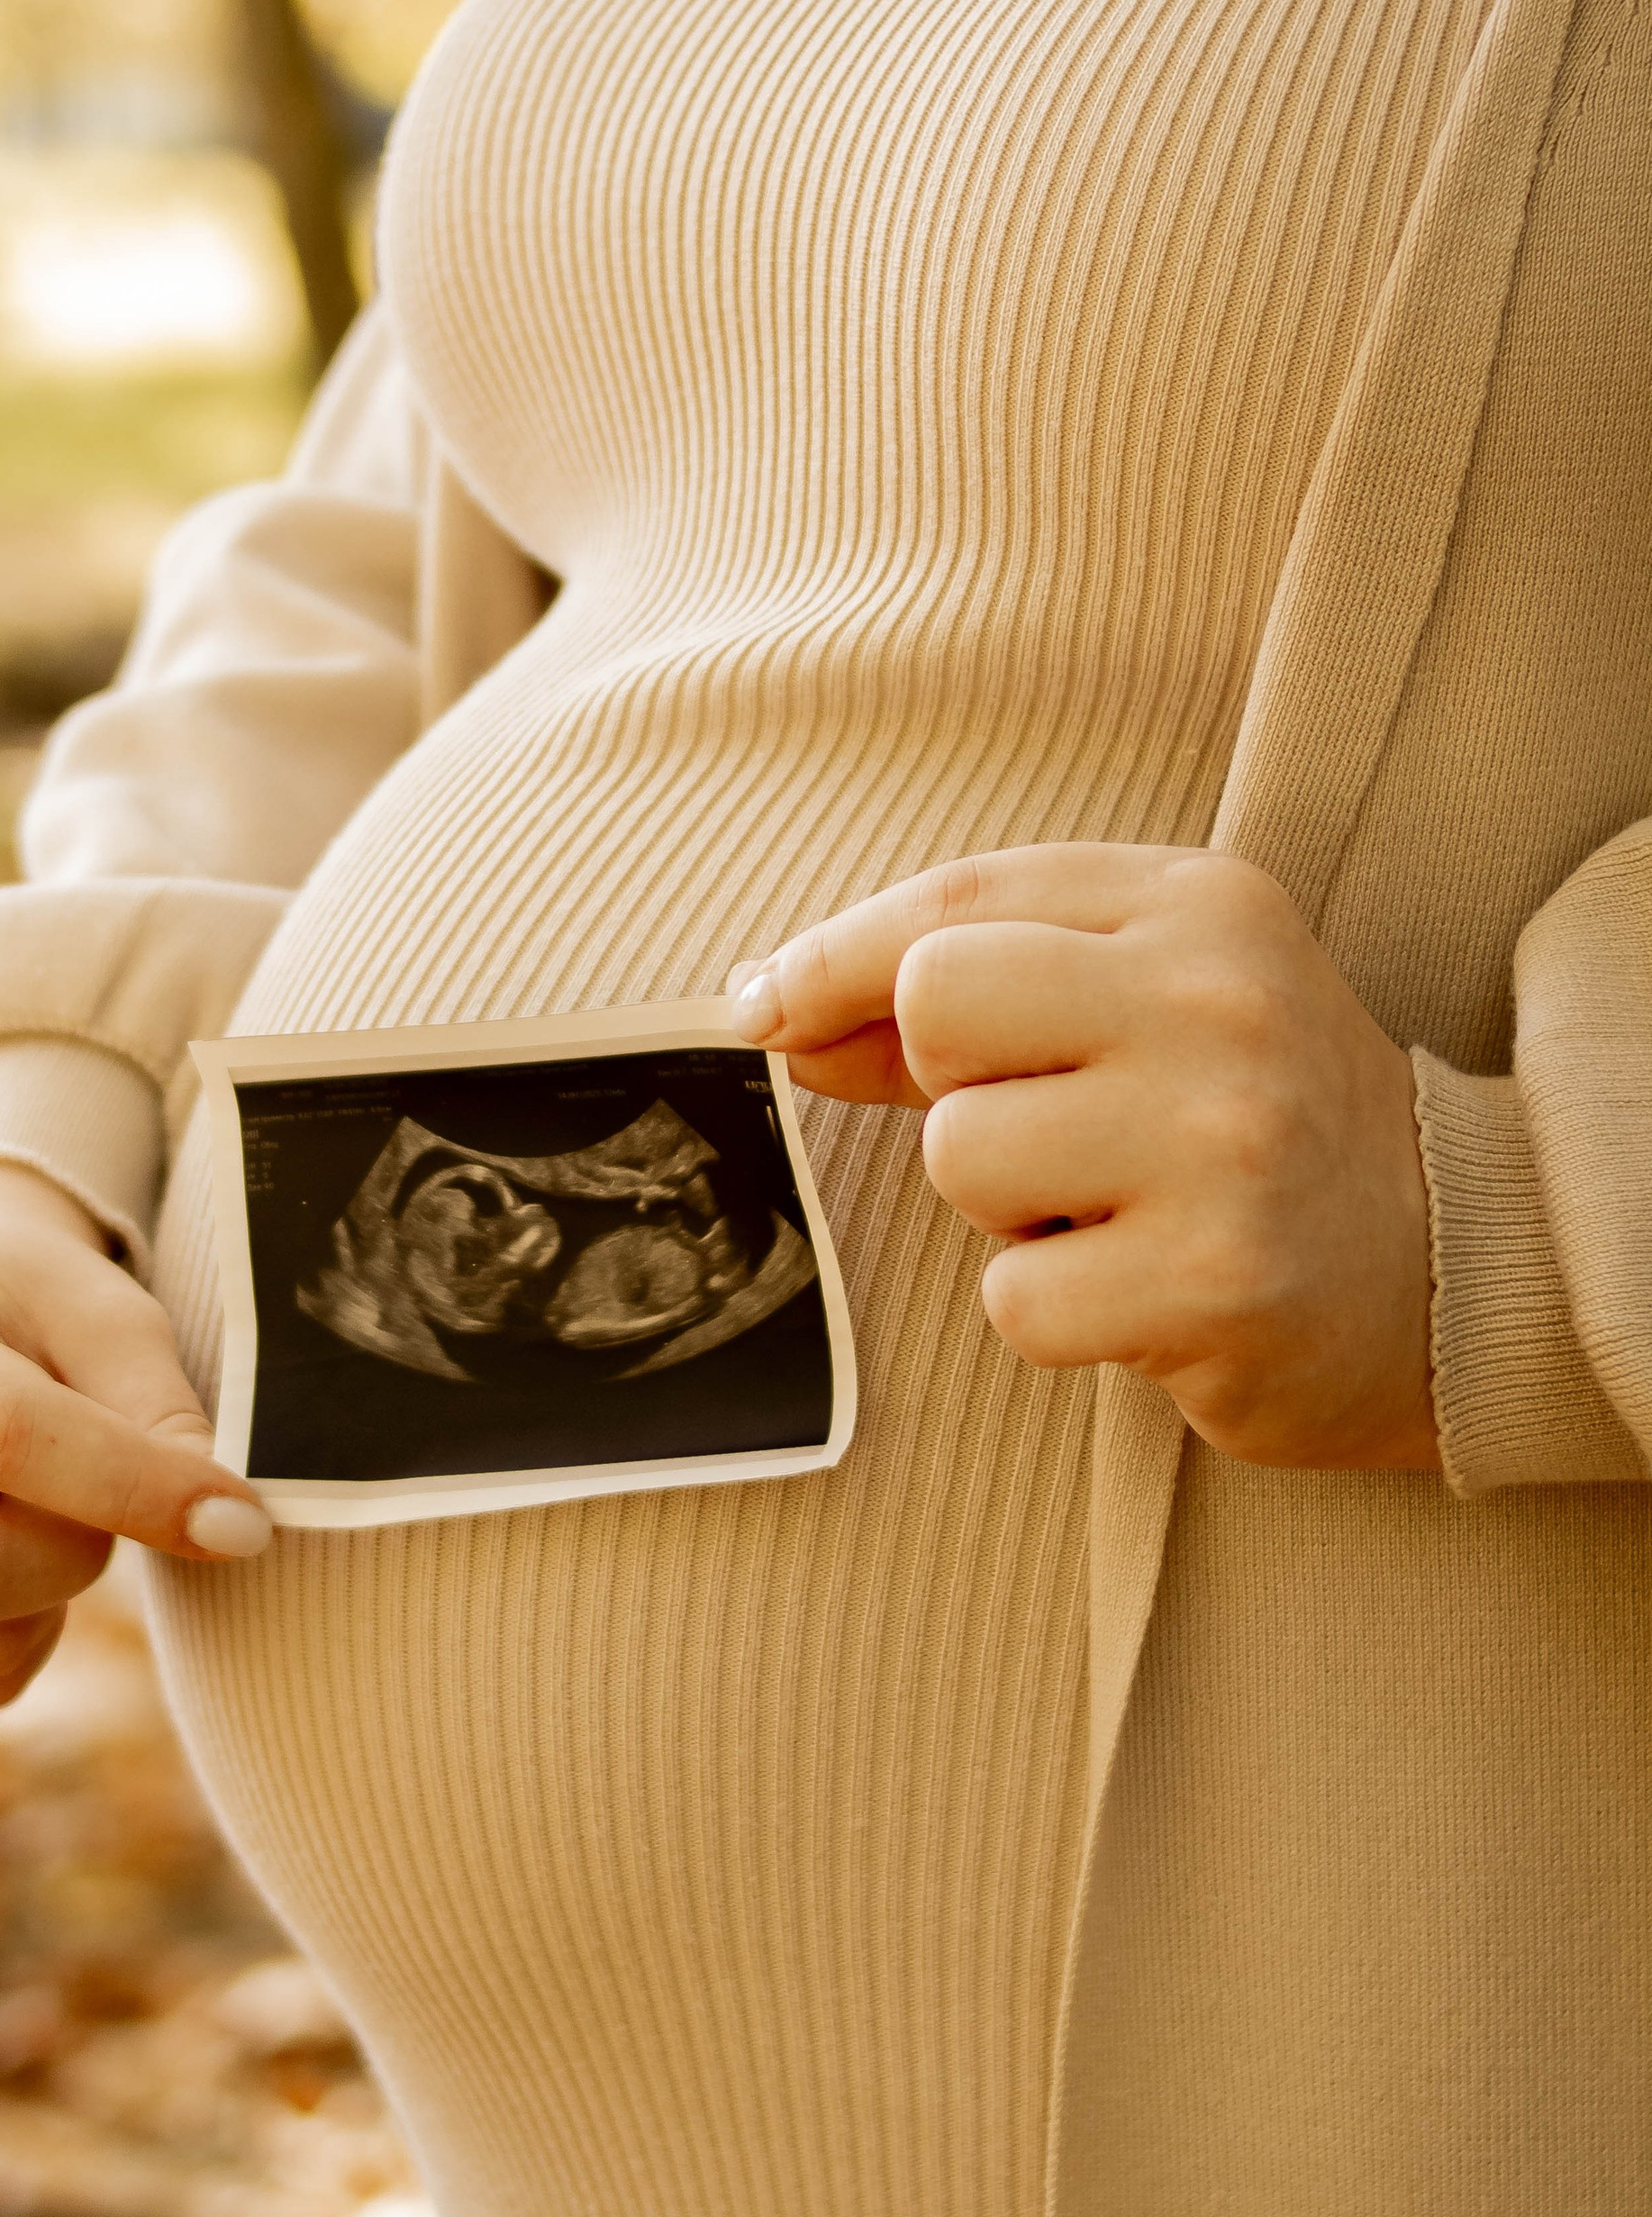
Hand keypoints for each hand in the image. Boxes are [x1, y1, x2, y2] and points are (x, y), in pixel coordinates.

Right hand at [0, 1162, 268, 1715]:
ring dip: (53, 1597)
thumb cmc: (23, 1313)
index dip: (136, 1488)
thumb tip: (219, 1525)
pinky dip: (23, 1641)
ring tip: (33, 1510)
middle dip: (78, 1552)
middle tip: (103, 1497)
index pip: (5, 1439)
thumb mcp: (101, 1314)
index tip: (244, 1522)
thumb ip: (159, 1407)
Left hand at [730, 846, 1437, 1473]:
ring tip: (1112, 1209)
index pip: (955, 904)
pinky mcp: (1210, 1281)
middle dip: (950, 1082)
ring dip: (1006, 1209)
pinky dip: (1052, 1312)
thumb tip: (771, 1009)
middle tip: (1045, 1124)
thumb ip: (957, 996)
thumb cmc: (1249, 1118)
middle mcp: (1216, 1003)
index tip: (766, 1007)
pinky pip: (1014, 1300)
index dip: (833, 959)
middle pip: (937, 1006)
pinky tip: (1140, 1289)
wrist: (1450, 1262)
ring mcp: (1219, 1143)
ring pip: (963, 1158)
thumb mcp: (1137, 1000)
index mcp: (1197, 904)